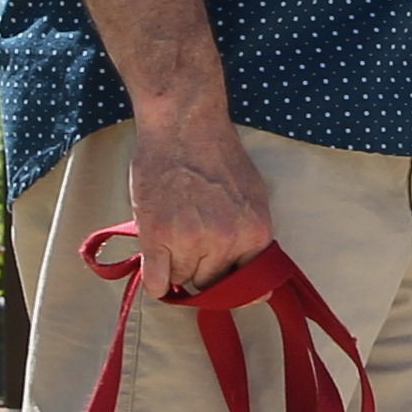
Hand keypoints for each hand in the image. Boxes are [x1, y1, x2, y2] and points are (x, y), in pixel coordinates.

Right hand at [124, 109, 277, 293]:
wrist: (184, 126)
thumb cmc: (217, 155)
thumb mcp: (253, 198)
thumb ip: (253, 239)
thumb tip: (256, 282)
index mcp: (256, 233)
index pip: (246, 285)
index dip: (229, 279)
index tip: (219, 278)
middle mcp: (226, 242)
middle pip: (210, 283)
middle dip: (200, 268)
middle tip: (189, 241)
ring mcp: (190, 241)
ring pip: (181, 280)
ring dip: (175, 265)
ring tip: (171, 234)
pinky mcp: (157, 237)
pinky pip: (157, 283)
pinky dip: (155, 278)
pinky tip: (156, 261)